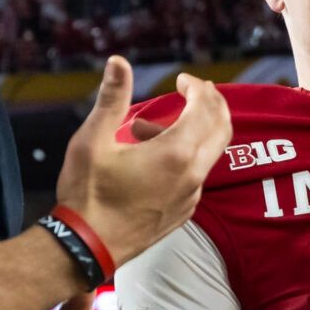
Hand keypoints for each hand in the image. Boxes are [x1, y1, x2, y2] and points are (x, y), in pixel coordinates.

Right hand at [56, 59, 231, 270]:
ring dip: (189, 131)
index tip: (183, 79)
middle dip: (211, 104)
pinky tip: (148, 158)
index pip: (205, 109)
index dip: (198, 88)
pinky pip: (196, 175)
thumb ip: (111, 98)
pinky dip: (183, 156)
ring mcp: (191, 196)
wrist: (88, 247)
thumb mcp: (93, 139)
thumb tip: (119, 62)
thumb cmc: (87, 194)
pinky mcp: (184, 212)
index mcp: (175, 153)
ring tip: (142, 129)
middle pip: (221, 129)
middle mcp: (192, 175)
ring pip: (207, 153)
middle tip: (193, 91)